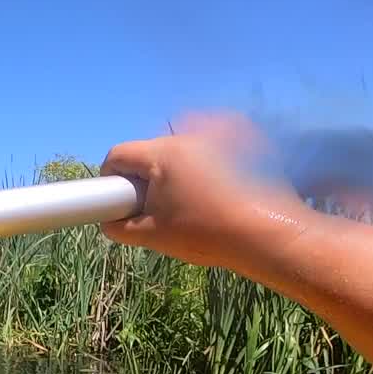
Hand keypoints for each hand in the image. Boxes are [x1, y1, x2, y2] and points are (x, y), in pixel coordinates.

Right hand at [100, 112, 316, 273]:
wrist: (264, 234)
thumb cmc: (204, 233)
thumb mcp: (153, 235)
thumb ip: (120, 227)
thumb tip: (108, 222)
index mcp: (162, 154)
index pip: (119, 154)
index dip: (110, 177)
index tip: (117, 199)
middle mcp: (187, 138)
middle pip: (149, 152)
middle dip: (144, 176)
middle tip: (153, 207)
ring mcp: (216, 139)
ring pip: (179, 152)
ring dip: (172, 172)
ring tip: (186, 204)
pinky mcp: (241, 145)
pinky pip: (207, 151)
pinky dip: (201, 168)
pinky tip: (212, 194)